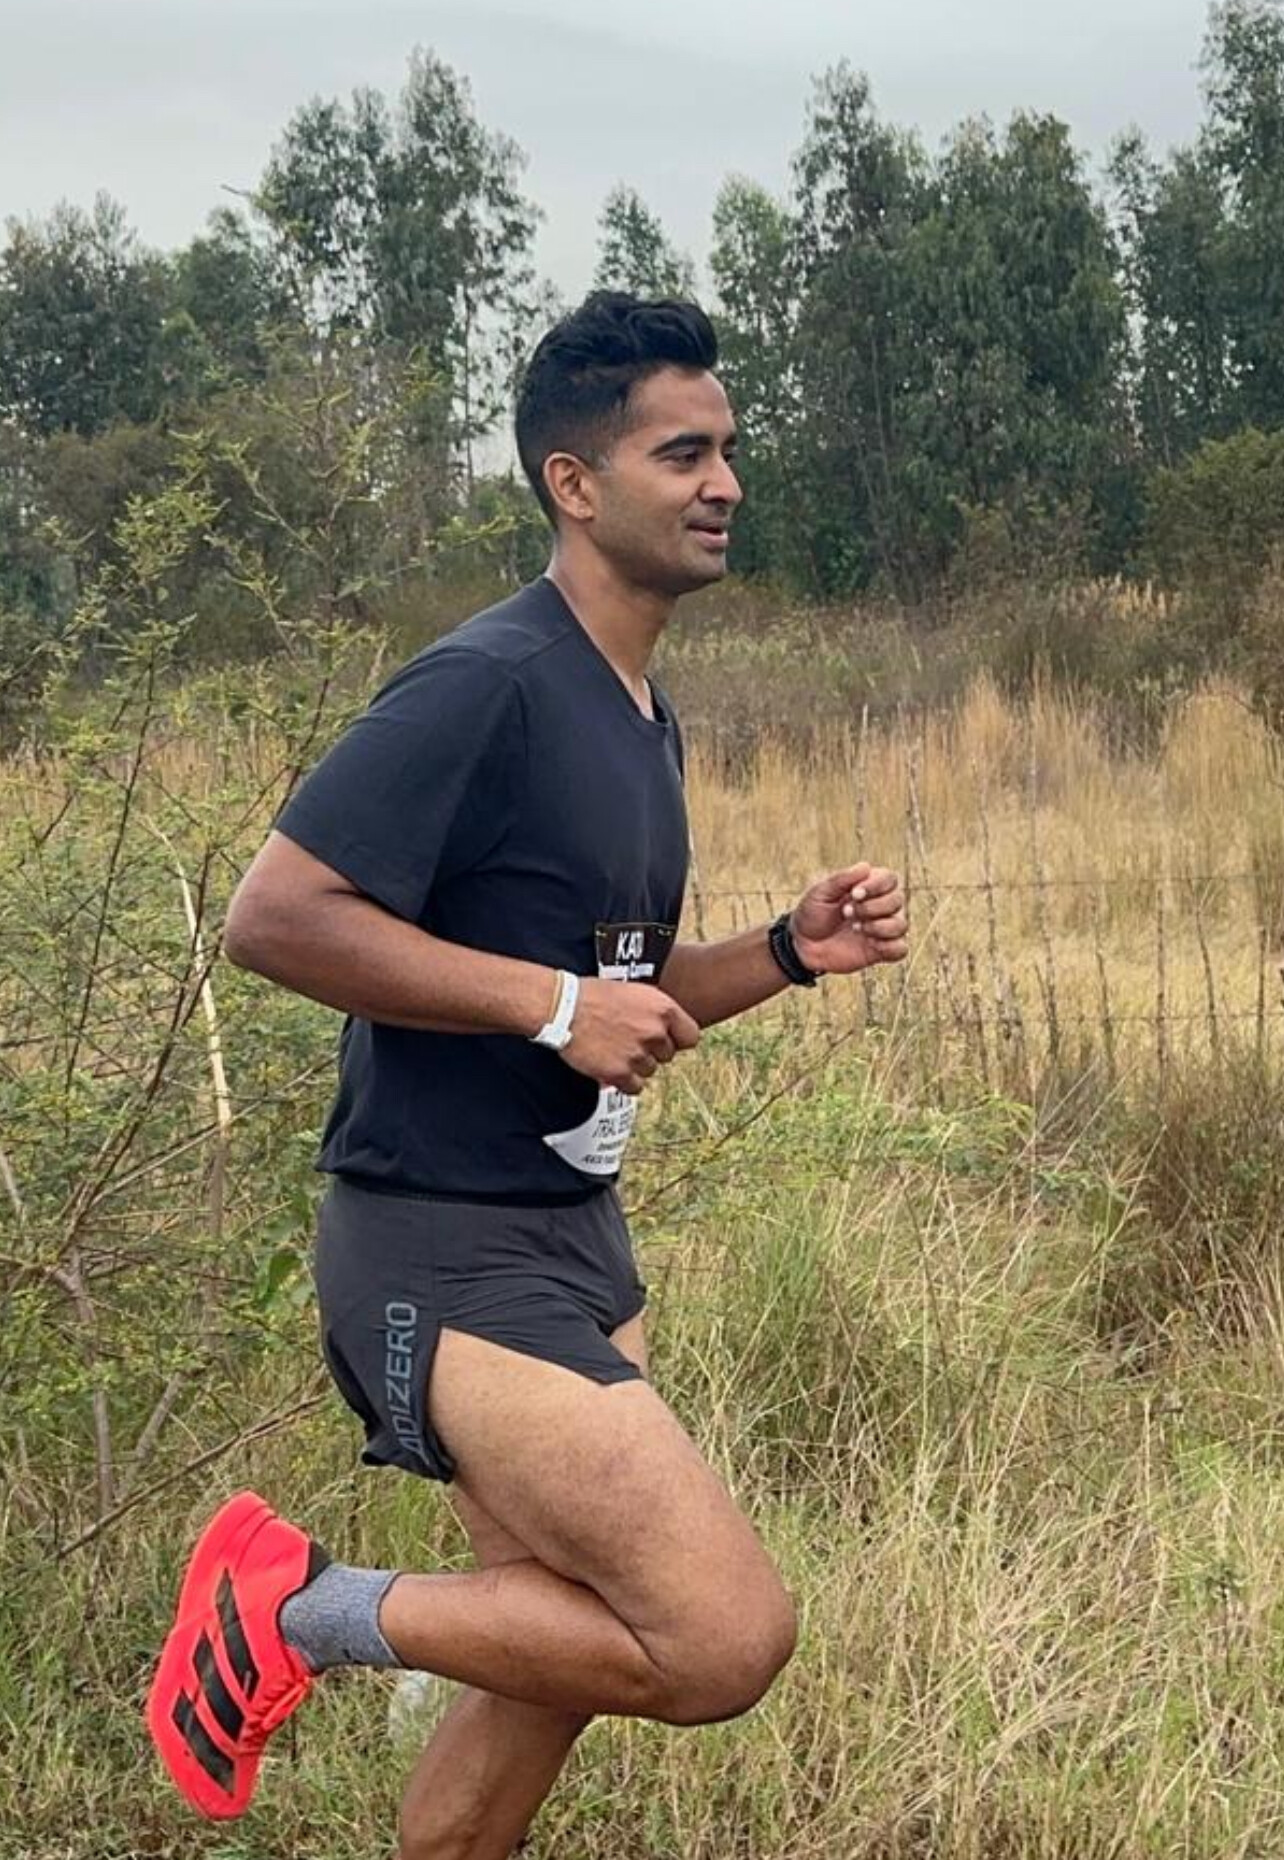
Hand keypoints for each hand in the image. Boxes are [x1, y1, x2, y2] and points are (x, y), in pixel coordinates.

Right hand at [561, 978, 700, 1095]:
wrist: (563, 1007)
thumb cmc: (594, 996)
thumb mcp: (635, 993)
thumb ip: (657, 1012)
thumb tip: (670, 1031)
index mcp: (663, 1008)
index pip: (691, 1037)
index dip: (677, 1040)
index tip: (667, 1041)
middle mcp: (654, 1032)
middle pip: (667, 1056)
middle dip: (651, 1052)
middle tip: (628, 1041)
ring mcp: (638, 1054)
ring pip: (650, 1071)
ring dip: (635, 1065)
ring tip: (614, 1049)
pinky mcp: (620, 1073)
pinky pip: (635, 1087)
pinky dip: (624, 1080)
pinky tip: (611, 1065)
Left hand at [789, 863, 907, 976]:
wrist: (803, 945)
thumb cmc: (812, 914)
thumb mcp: (820, 892)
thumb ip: (842, 879)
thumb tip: (866, 866)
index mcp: (868, 887)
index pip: (890, 879)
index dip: (876, 885)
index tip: (854, 894)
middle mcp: (880, 906)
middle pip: (897, 900)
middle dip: (872, 907)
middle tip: (846, 913)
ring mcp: (882, 929)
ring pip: (901, 925)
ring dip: (879, 927)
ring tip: (855, 928)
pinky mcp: (881, 950)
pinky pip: (900, 949)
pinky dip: (889, 947)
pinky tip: (869, 944)